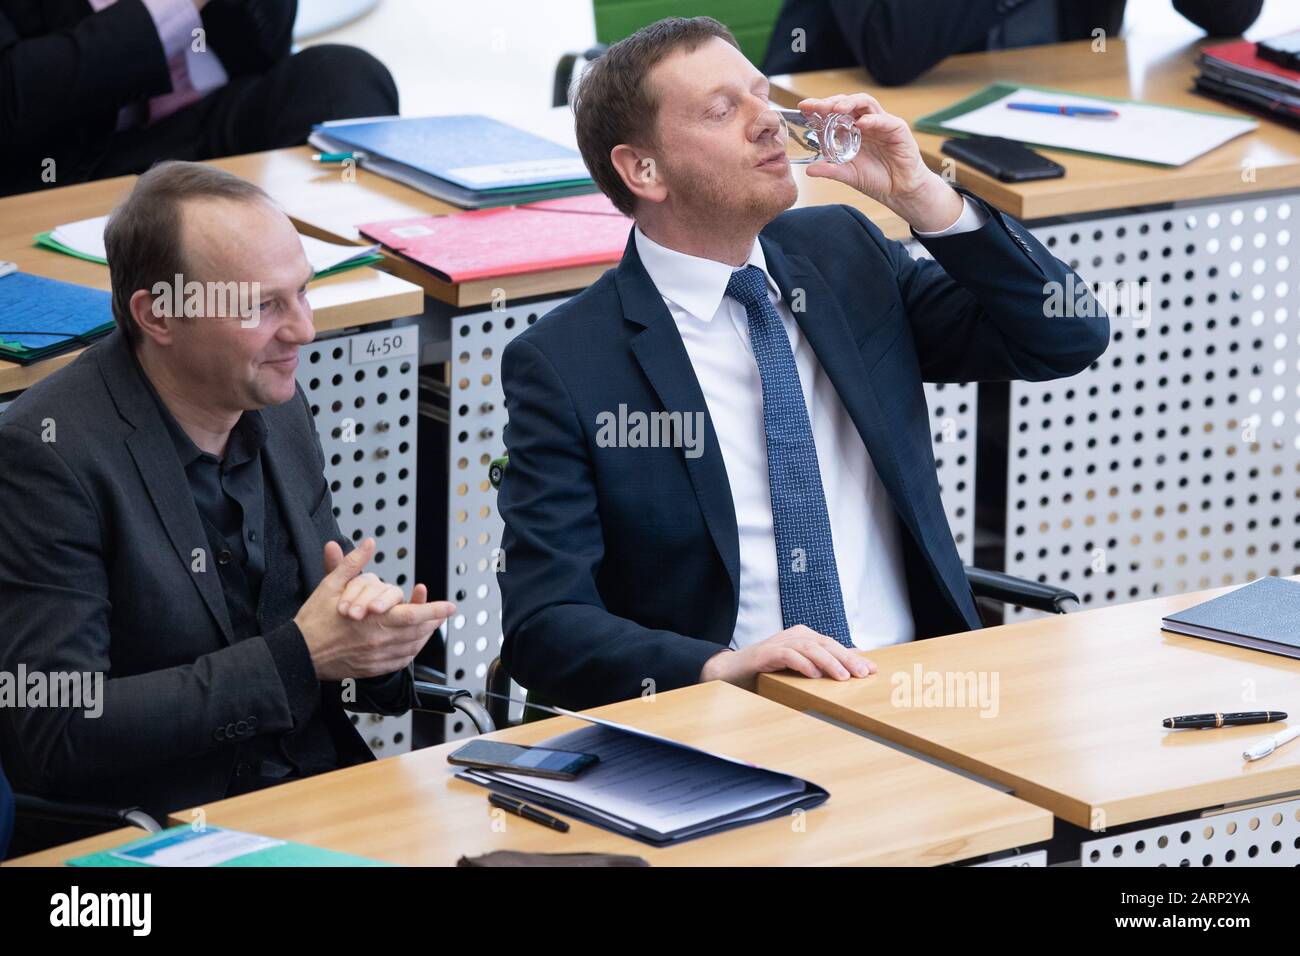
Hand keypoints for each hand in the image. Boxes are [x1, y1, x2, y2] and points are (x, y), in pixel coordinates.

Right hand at [295, 539, 455, 679]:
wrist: (299, 654)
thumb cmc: (313, 621)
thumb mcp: (330, 586)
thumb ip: (353, 564)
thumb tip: (368, 544)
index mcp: (373, 620)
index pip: (413, 615)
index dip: (435, 610)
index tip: (450, 606)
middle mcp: (379, 641)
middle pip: (419, 632)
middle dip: (435, 621)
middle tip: (443, 612)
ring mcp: (378, 657)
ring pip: (413, 646)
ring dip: (425, 634)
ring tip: (431, 623)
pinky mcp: (374, 669)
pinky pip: (402, 661)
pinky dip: (412, 650)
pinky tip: (412, 641)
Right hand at [699, 625, 875, 689]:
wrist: (732, 670)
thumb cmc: (768, 669)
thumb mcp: (800, 666)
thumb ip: (825, 661)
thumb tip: (856, 659)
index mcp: (804, 636)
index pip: (834, 644)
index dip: (853, 656)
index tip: (871, 670)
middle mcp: (794, 635)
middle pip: (825, 643)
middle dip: (846, 659)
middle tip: (862, 674)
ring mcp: (780, 642)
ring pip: (810, 647)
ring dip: (828, 662)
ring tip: (843, 677)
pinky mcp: (766, 653)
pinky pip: (788, 655)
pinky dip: (802, 664)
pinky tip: (814, 674)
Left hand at [797, 92, 962, 230]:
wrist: (899, 191)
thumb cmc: (876, 179)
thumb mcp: (848, 175)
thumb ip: (831, 170)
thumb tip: (809, 170)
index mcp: (852, 129)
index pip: (834, 112)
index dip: (820, 107)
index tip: (804, 106)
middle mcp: (865, 122)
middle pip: (848, 102)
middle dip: (832, 102)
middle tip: (818, 107)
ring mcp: (882, 123)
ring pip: (866, 103)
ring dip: (851, 104)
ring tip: (837, 110)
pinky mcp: (898, 130)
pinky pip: (884, 120)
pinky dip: (872, 120)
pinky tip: (861, 124)